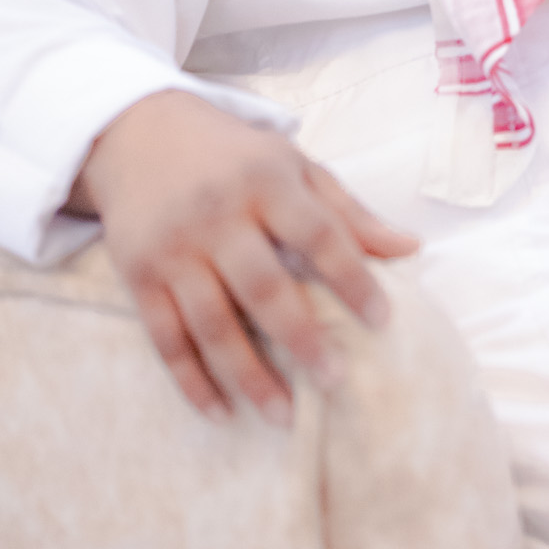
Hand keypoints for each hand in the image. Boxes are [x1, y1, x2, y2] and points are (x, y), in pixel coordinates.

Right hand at [69, 89, 417, 425]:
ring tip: (284, 415)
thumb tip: (411, 248)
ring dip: (249, 375)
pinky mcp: (138, 276)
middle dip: (301, 338)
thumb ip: (348, 212)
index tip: (382, 320)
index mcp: (266, 182)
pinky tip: (222, 411)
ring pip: (212, 324)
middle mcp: (217, 215)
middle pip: (263, 287)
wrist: (140, 133)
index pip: (318, 234)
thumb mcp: (293, 166)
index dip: (353, 278)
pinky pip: (166, 338)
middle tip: (334, 380)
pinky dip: (192, 380)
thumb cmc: (235, 157)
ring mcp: (173, 249)